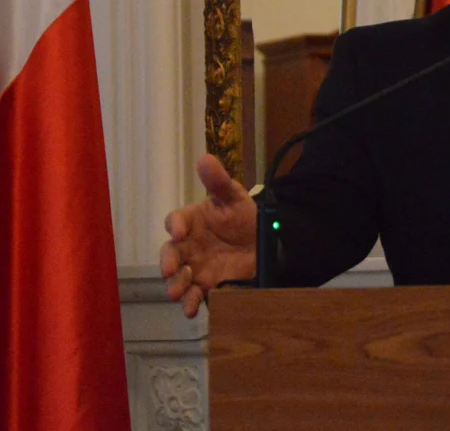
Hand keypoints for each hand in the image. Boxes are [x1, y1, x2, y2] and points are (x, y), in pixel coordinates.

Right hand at [159, 154, 256, 317]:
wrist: (263, 240)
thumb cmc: (242, 215)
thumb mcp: (233, 196)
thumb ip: (218, 180)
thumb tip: (205, 158)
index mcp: (191, 220)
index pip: (176, 220)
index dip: (175, 225)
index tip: (179, 230)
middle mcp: (188, 245)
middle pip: (171, 253)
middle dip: (168, 262)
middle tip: (170, 269)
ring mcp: (195, 266)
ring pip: (179, 277)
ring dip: (176, 286)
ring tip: (177, 293)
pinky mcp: (207, 284)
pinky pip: (195, 295)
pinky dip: (192, 303)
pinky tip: (192, 310)